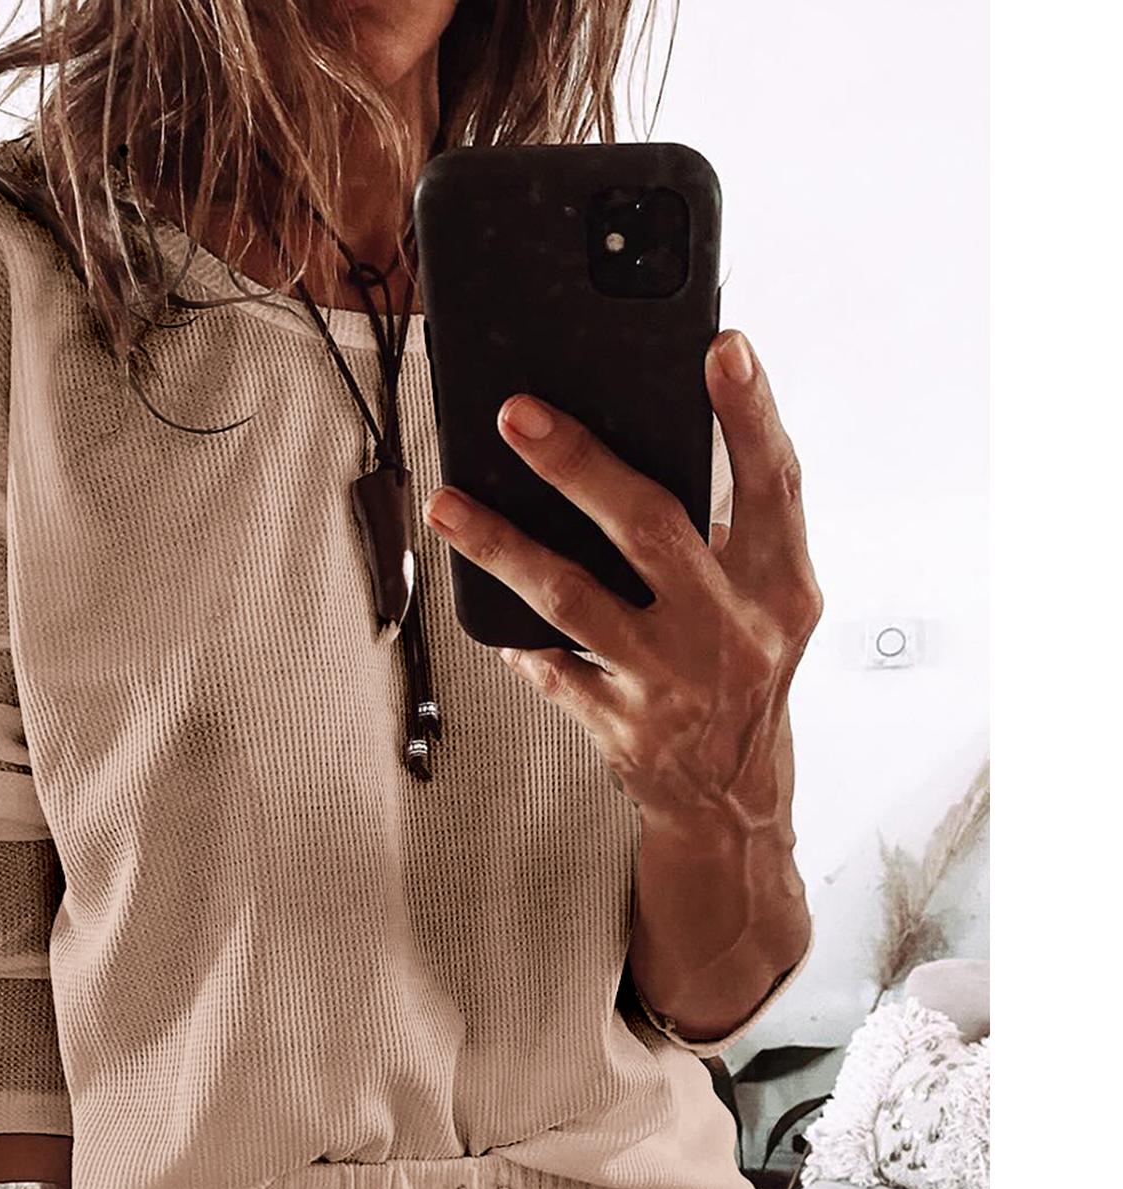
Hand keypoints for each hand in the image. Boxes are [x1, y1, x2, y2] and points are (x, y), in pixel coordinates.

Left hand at [422, 329, 821, 840]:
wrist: (731, 801)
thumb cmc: (742, 670)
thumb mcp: (766, 601)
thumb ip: (726, 527)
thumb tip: (638, 433)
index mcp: (780, 585)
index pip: (774, 484)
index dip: (751, 413)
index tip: (723, 347)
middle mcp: (730, 631)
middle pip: (651, 528)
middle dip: (580, 465)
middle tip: (518, 413)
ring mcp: (671, 682)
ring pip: (572, 600)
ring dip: (503, 546)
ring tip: (448, 503)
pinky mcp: (620, 726)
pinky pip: (549, 667)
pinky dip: (513, 633)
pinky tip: (479, 595)